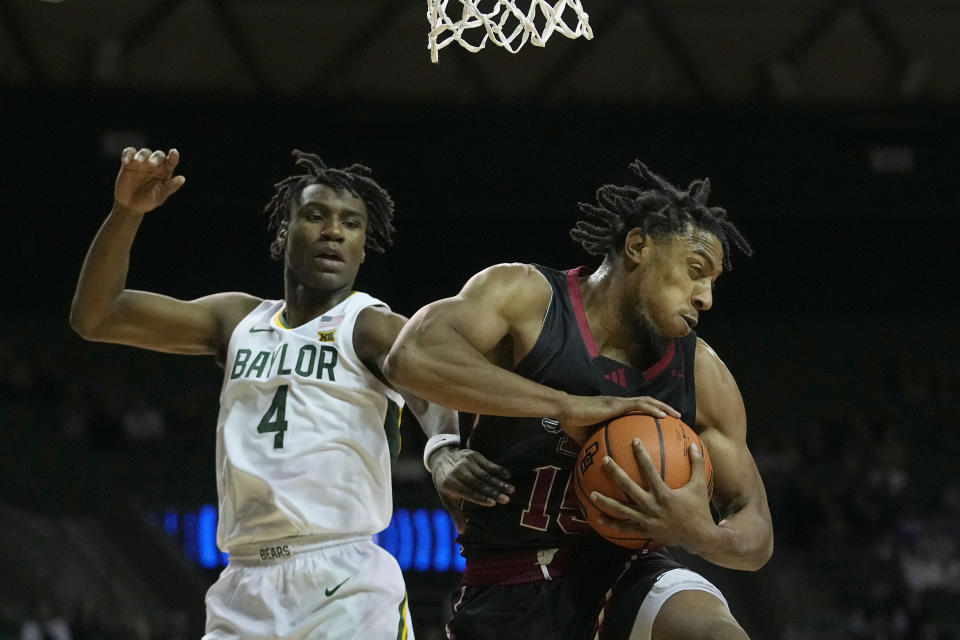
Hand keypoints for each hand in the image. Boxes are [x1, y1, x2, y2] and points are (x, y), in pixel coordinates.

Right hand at [114, 147, 185, 214]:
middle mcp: (155, 165)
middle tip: (153, 163)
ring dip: (142, 155)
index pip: (172, 161)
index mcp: (165, 172)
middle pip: (158, 155)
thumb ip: (170, 187)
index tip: (173, 152)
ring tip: (139, 161)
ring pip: (144, 152)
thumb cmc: (148, 201)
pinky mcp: (129, 163)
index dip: (174, 156)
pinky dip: (128, 154)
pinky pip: (129, 153)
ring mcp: (142, 163)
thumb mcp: (160, 196)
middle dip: (156, 157)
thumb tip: (182, 179)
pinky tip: (127, 161)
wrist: (130, 205)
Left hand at [430, 447, 514, 533]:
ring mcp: (466, 462)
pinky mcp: (473, 455)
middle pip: (478, 483)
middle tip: (506, 499)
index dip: (480, 497)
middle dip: (494, 491)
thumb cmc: (445, 482)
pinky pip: (487, 463)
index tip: (493, 503)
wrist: (441, 458)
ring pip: (485, 474)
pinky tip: (507, 476)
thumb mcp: (446, 498)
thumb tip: (462, 532)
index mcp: (450, 483)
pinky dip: (498, 470)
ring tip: (511, 490)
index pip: (467, 492)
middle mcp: (458, 472)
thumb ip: (455, 514)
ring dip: (499, 482)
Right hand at [559, 395, 680, 442]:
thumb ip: (595, 446)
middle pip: (647, 403)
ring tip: (676, 415)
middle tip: (677, 417)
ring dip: (663, 407)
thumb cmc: (572, 423)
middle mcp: (619, 404)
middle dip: (663, 409)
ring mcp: (619, 403)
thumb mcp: (586, 439)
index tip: (663, 423)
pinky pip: (639, 405)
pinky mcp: (616, 404)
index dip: (650, 414)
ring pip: (647, 401)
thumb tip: (598, 463)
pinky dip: (653, 409)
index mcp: (614, 411)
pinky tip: (664, 416)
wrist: (564, 412)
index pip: (637, 410)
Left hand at [589, 440, 715, 552]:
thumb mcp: (699, 486)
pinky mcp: (643, 531)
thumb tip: (693, 444)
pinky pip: (623, 528)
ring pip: (621, 510)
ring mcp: (646, 520)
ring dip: (605, 502)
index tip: (634, 441)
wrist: (699, 538)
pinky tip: (598, 518)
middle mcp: (651, 506)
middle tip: (605, 460)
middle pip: (628, 487)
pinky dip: (610, 524)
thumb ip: (697, 464)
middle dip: (615, 472)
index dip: (641, 455)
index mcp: (664, 494)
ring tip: (592, 494)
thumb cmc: (699, 510)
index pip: (649, 470)